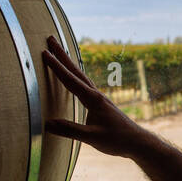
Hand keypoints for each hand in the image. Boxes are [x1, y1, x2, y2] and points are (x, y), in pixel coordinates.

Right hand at [41, 34, 144, 157]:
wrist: (137, 142)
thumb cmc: (117, 139)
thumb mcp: (92, 138)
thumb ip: (69, 130)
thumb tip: (47, 124)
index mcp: (93, 99)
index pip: (70, 80)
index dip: (56, 67)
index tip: (44, 53)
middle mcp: (96, 94)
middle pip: (75, 71)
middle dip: (62, 55)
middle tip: (50, 38)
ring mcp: (99, 98)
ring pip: (80, 76)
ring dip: (68, 63)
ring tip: (59, 52)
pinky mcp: (100, 104)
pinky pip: (84, 84)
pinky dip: (76, 76)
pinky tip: (74, 78)